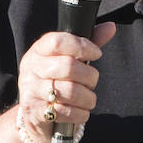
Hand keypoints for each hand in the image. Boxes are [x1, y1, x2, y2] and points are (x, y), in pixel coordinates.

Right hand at [16, 23, 116, 142]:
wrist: (33, 116)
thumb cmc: (55, 81)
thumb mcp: (67, 59)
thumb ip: (87, 44)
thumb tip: (111, 27)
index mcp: (38, 51)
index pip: (58, 41)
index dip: (82, 46)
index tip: (97, 54)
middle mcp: (31, 69)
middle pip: (68, 67)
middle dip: (89, 76)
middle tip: (92, 81)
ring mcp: (31, 91)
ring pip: (69, 91)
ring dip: (87, 97)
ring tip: (89, 99)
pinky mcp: (35, 113)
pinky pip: (65, 112)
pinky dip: (80, 113)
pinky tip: (81, 111)